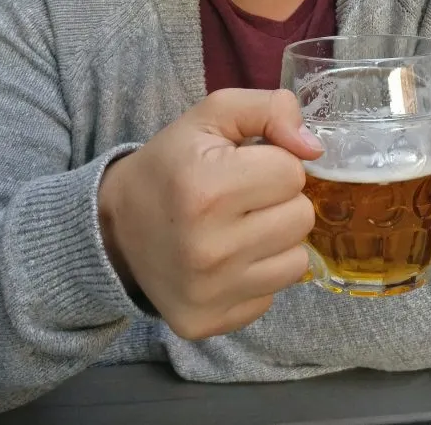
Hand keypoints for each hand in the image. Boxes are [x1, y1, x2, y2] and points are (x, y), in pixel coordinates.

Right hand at [98, 89, 322, 339]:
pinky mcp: (209, 321)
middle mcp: (209, 248)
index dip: (272, 162)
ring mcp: (210, 292)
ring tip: (238, 228)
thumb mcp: (211, 117)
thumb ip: (270, 109)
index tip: (241, 167)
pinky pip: (272, 295)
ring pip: (297, 260)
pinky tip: (227, 260)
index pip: (292, 172)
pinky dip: (257, 275)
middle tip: (242, 198)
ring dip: (275, 240)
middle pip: (301, 217)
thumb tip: (315, 148)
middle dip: (278, 200)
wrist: (115, 227)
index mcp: (207, 188)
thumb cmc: (170, 165)